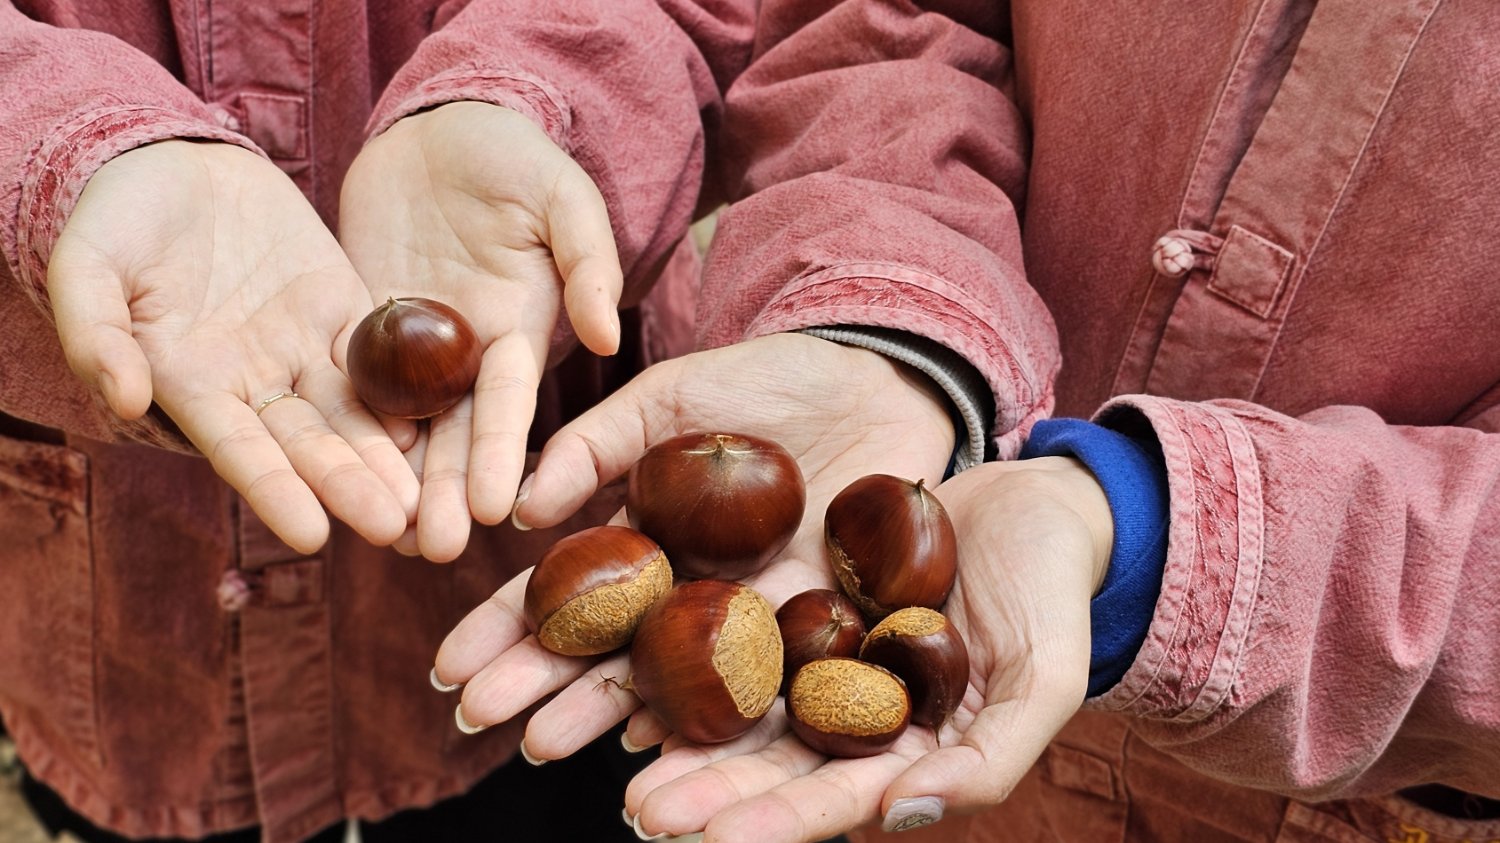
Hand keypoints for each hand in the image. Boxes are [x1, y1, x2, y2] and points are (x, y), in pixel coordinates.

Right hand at [47, 140, 417, 552]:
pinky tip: (442, 419)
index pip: (241, 450)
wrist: (171, 159)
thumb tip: (120, 397)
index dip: (275, 490)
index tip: (313, 535)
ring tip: (426, 497)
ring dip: (386, 454)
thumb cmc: (115, 215)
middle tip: (394, 524)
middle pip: (309, 443)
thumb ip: (96, 332)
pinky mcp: (342, 309)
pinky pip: (380, 355)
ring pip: (352, 412)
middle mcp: (254, 381)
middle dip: (349, 485)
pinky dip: (407, 389)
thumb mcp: (88, 265)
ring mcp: (302, 348)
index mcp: (193, 383)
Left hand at [340, 101, 623, 561]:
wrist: (440, 124)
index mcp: (519, 330)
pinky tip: (325, 477)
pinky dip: (342, 431)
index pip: (509, 404)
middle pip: (453, 434)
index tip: (494, 510)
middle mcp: (469, 354)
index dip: (499, 455)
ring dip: (393, 481)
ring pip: (402, 425)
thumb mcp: (562, 196)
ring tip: (381, 540)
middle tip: (429, 552)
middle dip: (443, 494)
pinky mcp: (364, 327)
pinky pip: (349, 384)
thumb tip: (606, 336)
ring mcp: (416, 346)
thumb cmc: (513, 155)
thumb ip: (588, 261)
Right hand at [431, 333, 955, 760]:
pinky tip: (649, 739)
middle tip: (475, 720)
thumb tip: (517, 511)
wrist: (877, 383)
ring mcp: (743, 616)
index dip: (504, 630)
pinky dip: (704, 712)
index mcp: (643, 540)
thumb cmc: (767, 382)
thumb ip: (595, 447)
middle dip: (534, 686)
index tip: (447, 669)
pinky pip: (755, 682)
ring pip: (663, 678)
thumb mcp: (668, 399)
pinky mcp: (810, 628)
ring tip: (539, 745)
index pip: (562, 594)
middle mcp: (684, 591)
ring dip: (598, 714)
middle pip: (599, 649)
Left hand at [620, 456, 1112, 841]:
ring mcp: (829, 656)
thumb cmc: (1054, 595)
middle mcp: (859, 714)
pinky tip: (646, 667)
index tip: (710, 841)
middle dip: (709, 792)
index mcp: (912, 751)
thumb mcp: (1045, 680)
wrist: (1039, 501)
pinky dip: (700, 653)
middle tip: (640, 810)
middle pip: (774, 763)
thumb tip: (897, 816)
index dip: (776, 823)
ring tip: (626, 757)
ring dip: (690, 735)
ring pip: (749, 704)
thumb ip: (988, 761)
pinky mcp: (806, 599)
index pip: (837, 799)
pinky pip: (747, 630)